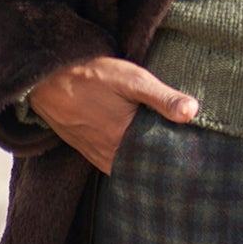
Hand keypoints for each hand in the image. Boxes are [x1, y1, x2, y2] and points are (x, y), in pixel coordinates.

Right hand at [26, 56, 198, 174]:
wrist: (47, 78)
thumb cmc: (93, 75)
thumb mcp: (133, 80)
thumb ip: (163, 98)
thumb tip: (193, 112)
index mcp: (125, 140)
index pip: (160, 162)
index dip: (177, 162)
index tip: (195, 162)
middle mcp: (110, 155)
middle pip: (144, 169)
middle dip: (163, 167)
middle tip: (187, 166)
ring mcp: (97, 155)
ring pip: (128, 169)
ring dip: (145, 166)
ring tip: (167, 161)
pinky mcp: (88, 151)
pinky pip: (113, 165)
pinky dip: (128, 163)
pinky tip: (139, 154)